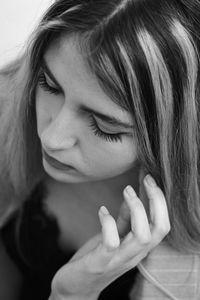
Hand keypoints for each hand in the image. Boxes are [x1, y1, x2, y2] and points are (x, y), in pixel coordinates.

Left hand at [49, 173, 169, 299]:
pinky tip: (102, 211)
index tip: (150, 180)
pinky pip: (111, 242)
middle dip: (156, 201)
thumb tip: (131, 196)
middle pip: (158, 230)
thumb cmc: (96, 258)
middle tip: (146, 181)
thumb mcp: (115, 236)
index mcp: (139, 248)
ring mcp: (118, 259)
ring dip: (137, 209)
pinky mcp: (99, 262)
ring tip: (127, 190)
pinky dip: (108, 222)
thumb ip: (125, 220)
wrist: (75, 287)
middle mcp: (134, 255)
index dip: (160, 201)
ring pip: (142, 237)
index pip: (162, 225)